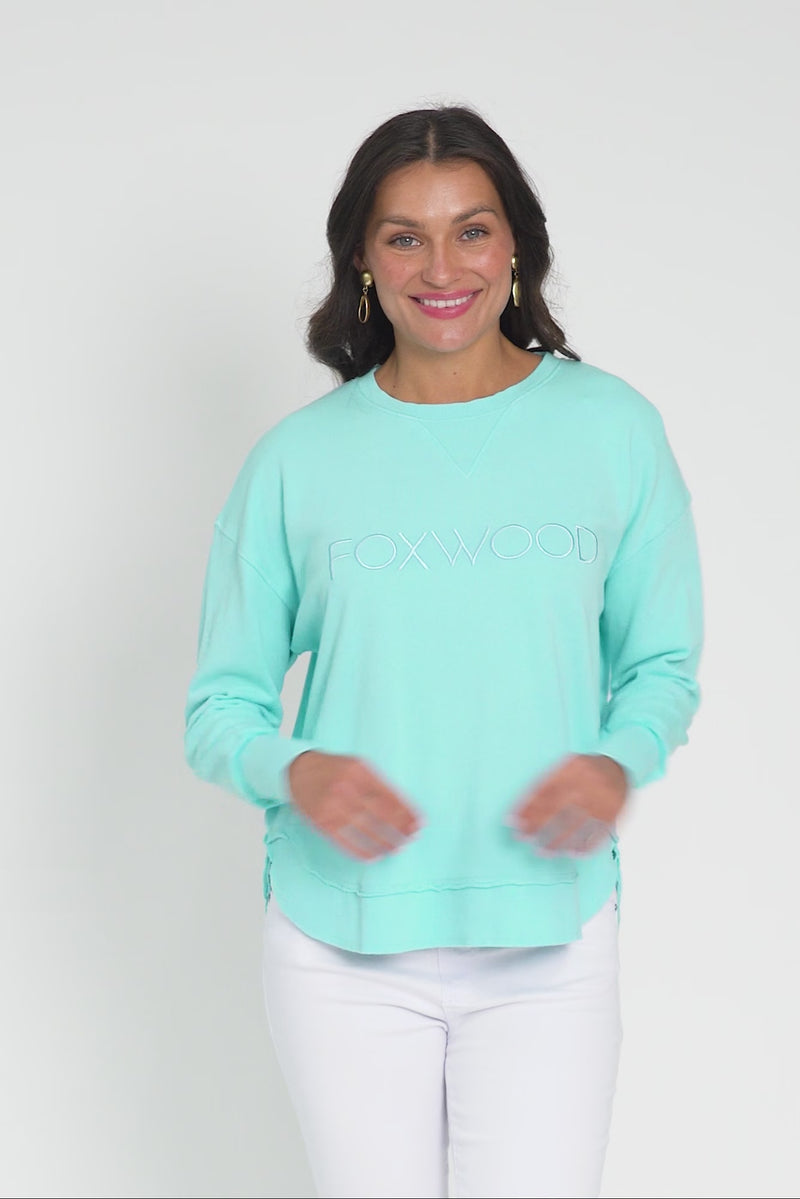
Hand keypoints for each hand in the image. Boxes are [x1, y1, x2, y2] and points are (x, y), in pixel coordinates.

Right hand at [286, 751, 424, 860]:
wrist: (297, 770)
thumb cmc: (333, 768)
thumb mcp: (356, 765)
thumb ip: (377, 783)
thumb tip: (402, 808)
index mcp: (358, 770)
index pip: (388, 795)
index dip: (406, 811)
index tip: (419, 823)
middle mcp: (345, 787)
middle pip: (378, 813)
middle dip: (399, 828)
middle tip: (411, 837)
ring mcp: (331, 806)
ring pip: (364, 829)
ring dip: (384, 842)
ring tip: (397, 848)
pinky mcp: (321, 822)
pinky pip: (345, 841)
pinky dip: (362, 851)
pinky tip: (375, 855)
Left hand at [505, 754, 628, 855]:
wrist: (620, 769)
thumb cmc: (586, 771)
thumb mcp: (567, 766)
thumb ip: (547, 782)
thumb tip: (524, 805)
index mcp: (573, 769)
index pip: (546, 790)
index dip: (528, 807)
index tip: (513, 820)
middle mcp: (588, 785)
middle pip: (559, 809)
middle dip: (538, 825)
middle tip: (522, 836)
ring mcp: (602, 801)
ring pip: (577, 825)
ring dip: (558, 841)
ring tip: (542, 851)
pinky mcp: (613, 816)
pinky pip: (598, 834)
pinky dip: (585, 846)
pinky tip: (571, 853)